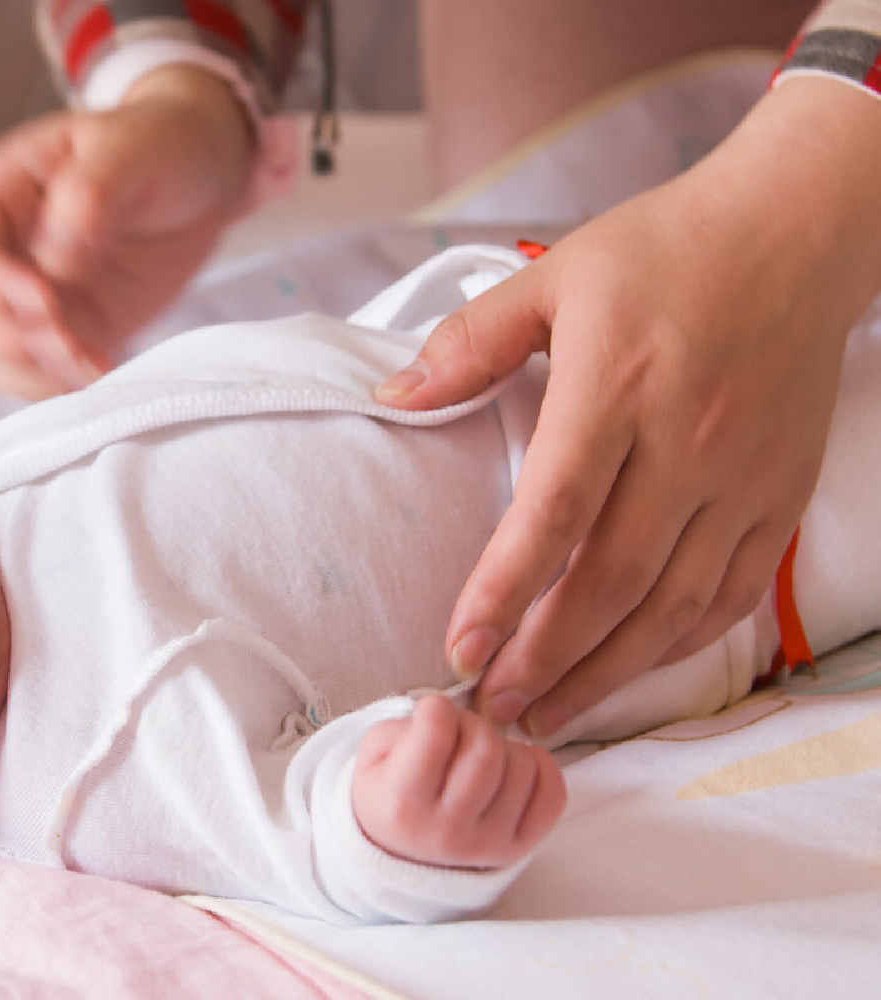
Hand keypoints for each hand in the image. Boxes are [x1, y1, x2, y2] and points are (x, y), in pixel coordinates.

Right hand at [0, 64, 255, 398]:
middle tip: (69, 335)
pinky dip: (54, 387)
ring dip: (27, 369)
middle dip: (1, 336)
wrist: (199, 180)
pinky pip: (26, 376)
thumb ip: (90, 191)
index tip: (45, 294)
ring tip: (88, 358)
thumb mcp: (132, 147)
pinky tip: (100, 369)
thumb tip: (55, 256)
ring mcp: (22, 298)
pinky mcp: (58, 333)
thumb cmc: (160, 146)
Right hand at [351, 696, 564, 869]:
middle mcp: (448, 830)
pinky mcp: (519, 848)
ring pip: (523, 766)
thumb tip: (454, 716)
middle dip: (474, 724)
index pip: (435, 734)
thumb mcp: (372, 757)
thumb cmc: (389, 794)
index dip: (435, 708)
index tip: (431, 712)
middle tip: (459, 732)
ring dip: (504, 746)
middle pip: (485, 750)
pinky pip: (553, 794)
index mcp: (404, 804)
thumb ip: (404, 728)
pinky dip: (540, 766)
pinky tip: (513, 765)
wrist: (403, 855)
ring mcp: (489, 844)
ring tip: (480, 756)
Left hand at [375, 78, 880, 737]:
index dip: (504, 590)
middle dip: (546, 657)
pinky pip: (731, 593)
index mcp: (617, 386)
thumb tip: (391, 397)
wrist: (796, 232)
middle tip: (493, 705)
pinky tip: (630, 670)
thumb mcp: (553, 275)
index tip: (460, 647)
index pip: (554, 511)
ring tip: (550, 713)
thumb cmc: (662, 252)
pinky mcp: (781, 495)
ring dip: (607, 671)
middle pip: (612, 579)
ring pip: (674, 604)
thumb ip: (470, 342)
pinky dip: (678, 645)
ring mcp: (742, 477)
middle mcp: (686, 442)